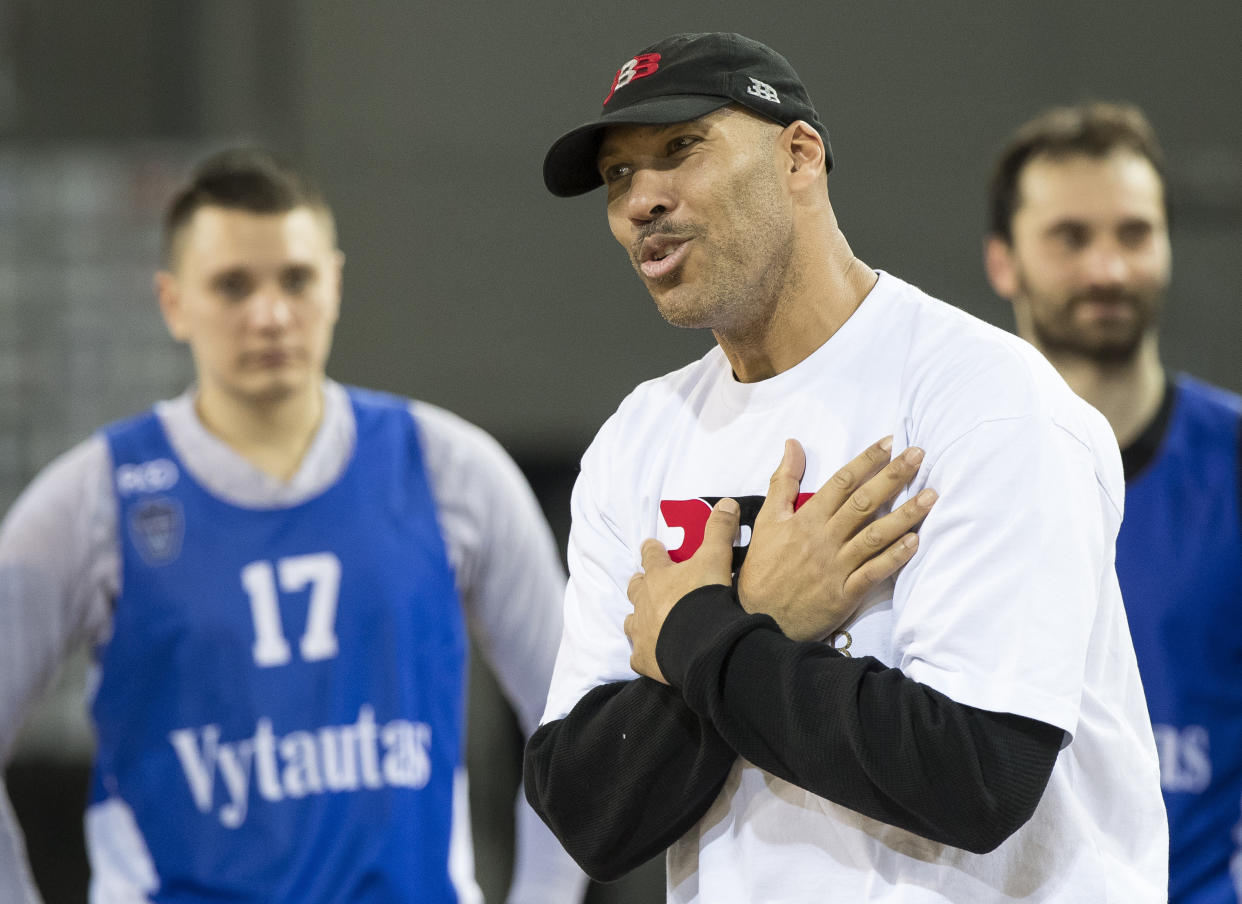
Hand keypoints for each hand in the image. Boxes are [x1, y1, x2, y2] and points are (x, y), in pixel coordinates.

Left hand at [624, 498, 740, 683]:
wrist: (700, 643)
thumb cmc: (704, 596)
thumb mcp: (716, 557)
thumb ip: (720, 530)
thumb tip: (727, 502)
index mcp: (659, 576)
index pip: (651, 556)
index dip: (651, 550)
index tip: (650, 545)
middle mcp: (643, 601)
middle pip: (636, 587)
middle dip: (640, 583)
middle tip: (643, 581)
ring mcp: (641, 631)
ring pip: (631, 621)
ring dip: (638, 618)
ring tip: (645, 620)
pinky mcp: (644, 658)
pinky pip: (638, 656)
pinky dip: (644, 654)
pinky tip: (651, 656)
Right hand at [737, 436, 936, 640]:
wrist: (759, 617)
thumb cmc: (764, 568)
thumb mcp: (768, 519)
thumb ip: (782, 481)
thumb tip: (792, 444)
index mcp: (806, 519)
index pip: (841, 482)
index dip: (866, 460)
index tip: (889, 442)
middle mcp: (824, 539)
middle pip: (863, 502)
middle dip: (892, 476)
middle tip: (918, 455)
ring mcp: (836, 567)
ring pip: (874, 535)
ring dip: (904, 514)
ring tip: (931, 495)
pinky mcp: (844, 594)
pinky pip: (873, 572)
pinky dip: (894, 557)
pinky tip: (915, 542)